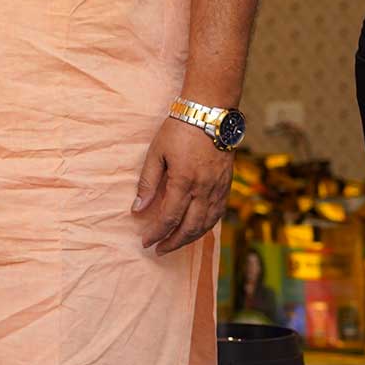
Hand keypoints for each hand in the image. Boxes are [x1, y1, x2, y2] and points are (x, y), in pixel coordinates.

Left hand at [133, 118, 233, 254]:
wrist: (210, 115)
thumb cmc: (178, 131)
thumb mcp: (156, 153)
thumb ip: (148, 183)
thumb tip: (137, 209)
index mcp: (184, 181)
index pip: (169, 217)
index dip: (157, 232)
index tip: (145, 241)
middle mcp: (204, 189)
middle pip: (189, 227)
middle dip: (173, 242)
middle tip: (158, 249)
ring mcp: (218, 188)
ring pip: (206, 224)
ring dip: (190, 238)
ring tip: (174, 243)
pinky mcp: (227, 185)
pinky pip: (218, 214)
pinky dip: (206, 226)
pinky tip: (195, 229)